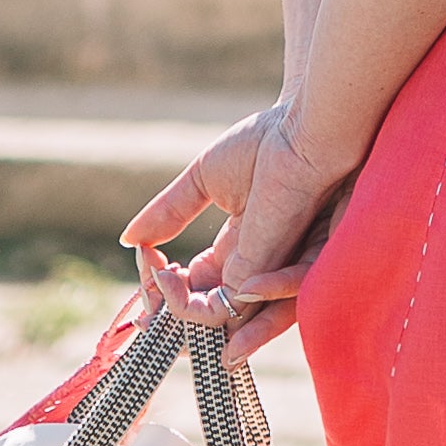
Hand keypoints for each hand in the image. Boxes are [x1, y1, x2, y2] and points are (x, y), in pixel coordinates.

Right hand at [124, 109, 337, 360]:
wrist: (308, 123)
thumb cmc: (266, 142)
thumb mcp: (207, 179)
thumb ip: (170, 212)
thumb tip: (129, 240)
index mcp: (238, 253)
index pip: (199, 292)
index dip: (169, 298)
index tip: (147, 281)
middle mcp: (262, 269)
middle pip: (219, 316)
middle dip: (183, 322)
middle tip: (152, 316)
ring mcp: (288, 267)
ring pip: (253, 318)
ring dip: (212, 318)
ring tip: (180, 307)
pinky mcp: (316, 257)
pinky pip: (295, 292)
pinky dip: (267, 294)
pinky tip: (240, 288)